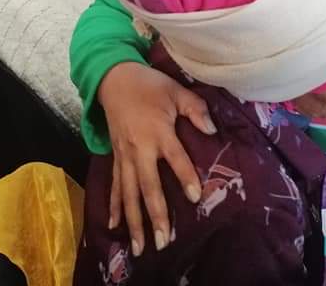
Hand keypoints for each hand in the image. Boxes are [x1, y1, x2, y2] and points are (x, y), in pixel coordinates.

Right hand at [98, 62, 216, 256]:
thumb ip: (195, 108)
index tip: (194, 197)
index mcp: (157, 131)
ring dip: (135, 221)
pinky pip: (115, 186)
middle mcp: (139, 148)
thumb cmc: (149, 85)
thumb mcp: (175, 90)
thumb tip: (212, 129)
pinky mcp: (116, 157)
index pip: (174, 157)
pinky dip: (115, 207)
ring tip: (140, 246)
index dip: (185, 176)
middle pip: (147, 186)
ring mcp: (124, 155)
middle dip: (155, 214)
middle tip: (163, 240)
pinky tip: (116, 226)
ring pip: (128, 193)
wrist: (114, 79)